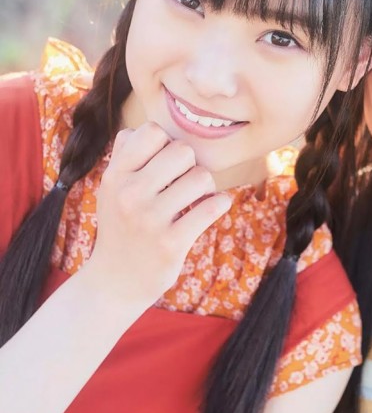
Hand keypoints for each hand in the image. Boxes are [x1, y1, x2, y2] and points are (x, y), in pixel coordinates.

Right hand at [85, 122, 230, 306]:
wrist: (115, 282)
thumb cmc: (120, 228)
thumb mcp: (110, 191)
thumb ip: (123, 158)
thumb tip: (139, 130)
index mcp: (116, 176)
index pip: (152, 132)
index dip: (166, 143)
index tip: (167, 164)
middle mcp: (130, 194)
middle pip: (183, 151)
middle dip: (191, 165)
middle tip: (186, 183)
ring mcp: (151, 219)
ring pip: (201, 177)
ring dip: (206, 187)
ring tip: (197, 198)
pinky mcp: (171, 243)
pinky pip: (211, 208)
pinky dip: (220, 204)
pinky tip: (214, 207)